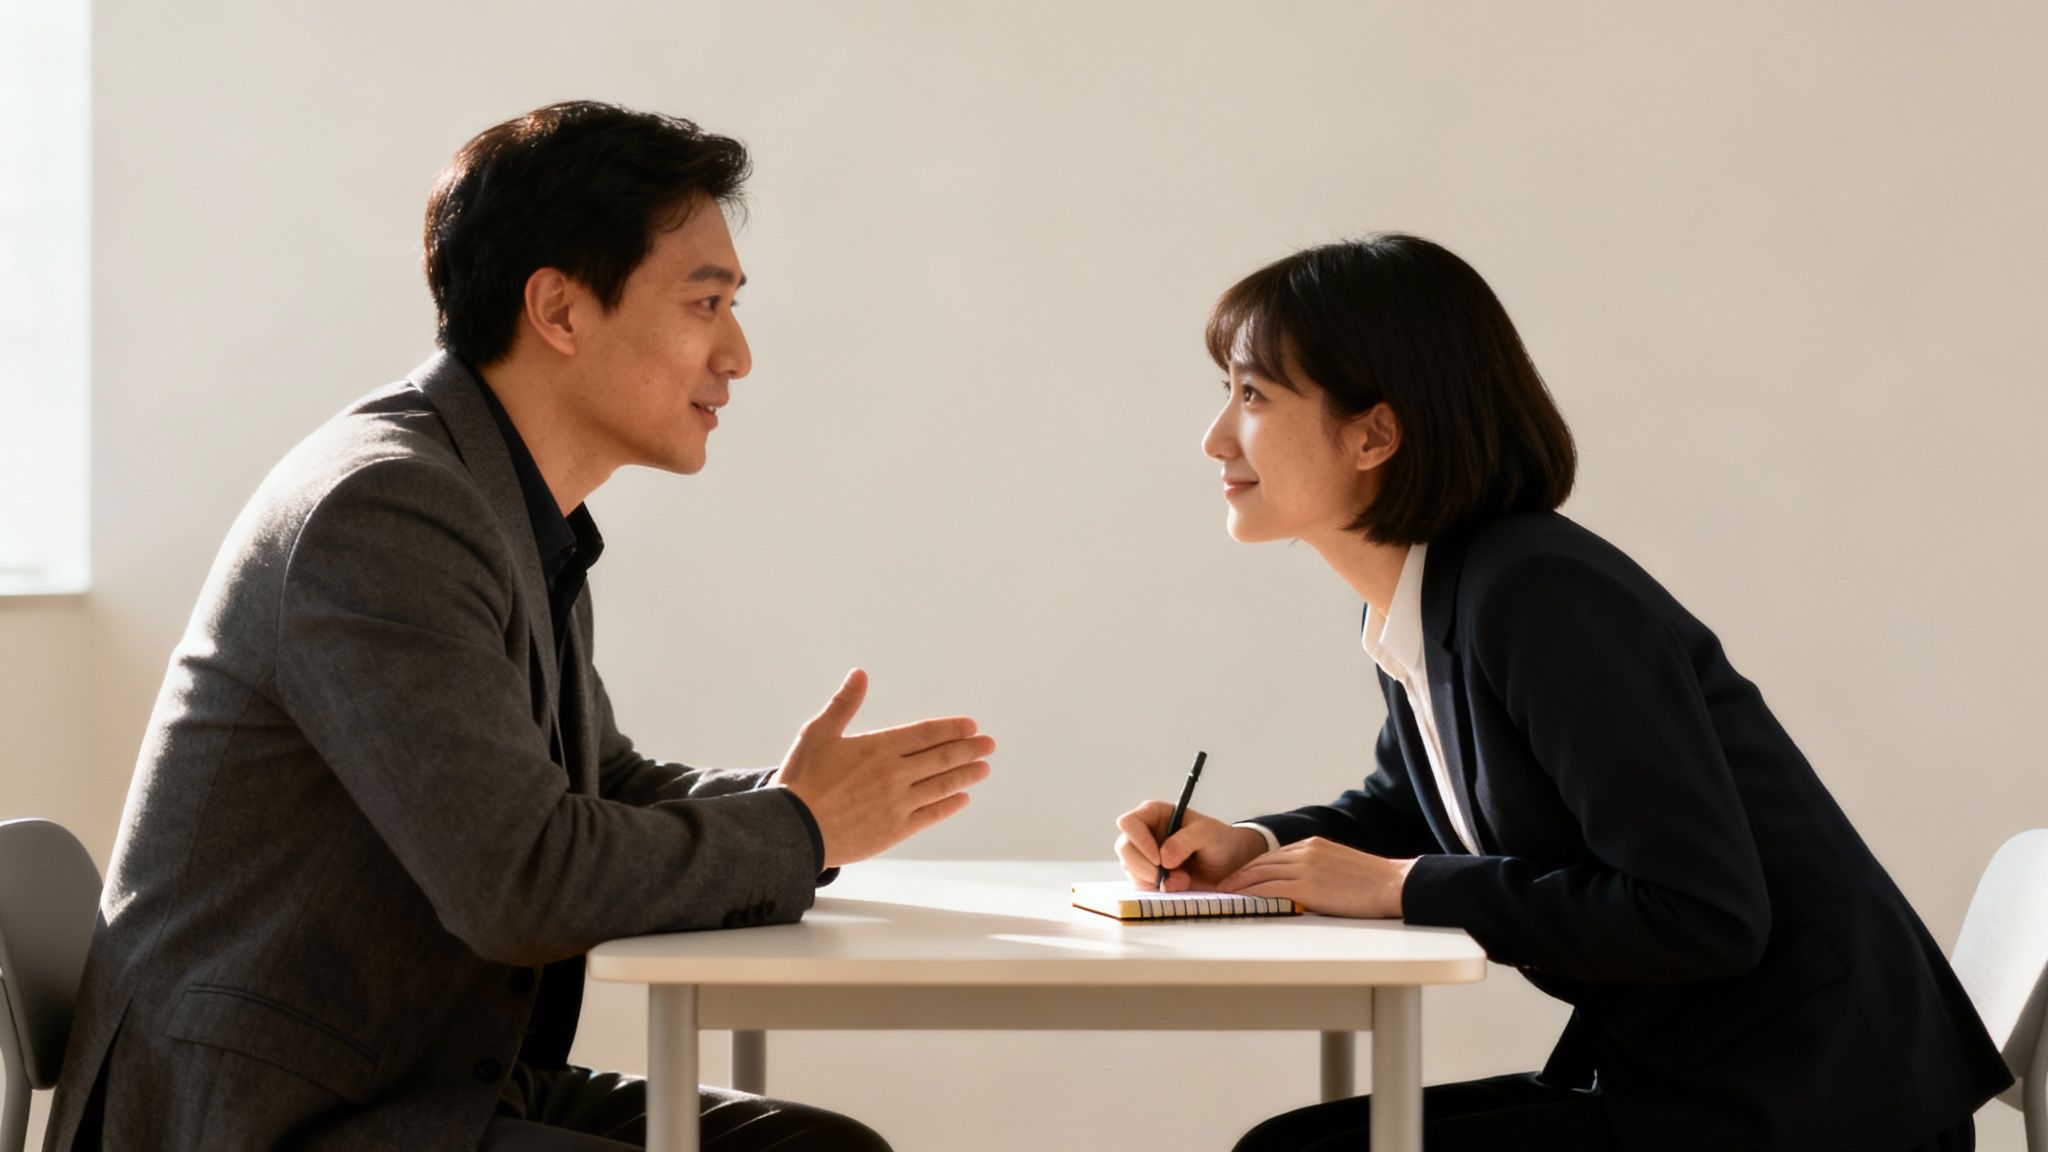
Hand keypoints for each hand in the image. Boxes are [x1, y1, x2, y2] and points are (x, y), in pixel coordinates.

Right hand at [775, 669, 994, 866]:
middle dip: (968, 749)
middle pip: (941, 758)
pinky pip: (931, 815)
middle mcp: (894, 774)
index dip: (951, 729)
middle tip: (989, 745)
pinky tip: (962, 798)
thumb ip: (844, 703)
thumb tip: (860, 673)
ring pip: (941, 785)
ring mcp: (897, 803)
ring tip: (984, 768)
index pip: (925, 734)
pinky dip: (949, 805)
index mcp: (878, 747)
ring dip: (966, 775)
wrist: (792, 829)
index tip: (971, 727)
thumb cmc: (801, 779)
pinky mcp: (895, 830)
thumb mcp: (818, 733)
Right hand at [1114, 802, 1266, 891]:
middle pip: (1124, 849)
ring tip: (1184, 880)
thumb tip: (1163, 857)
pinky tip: (1178, 885)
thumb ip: (1186, 840)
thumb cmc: (1218, 840)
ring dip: (1155, 881)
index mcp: (1153, 814)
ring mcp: (1143, 855)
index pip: (1129, 823)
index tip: (1159, 860)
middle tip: (1171, 877)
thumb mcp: (1208, 833)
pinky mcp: (1146, 875)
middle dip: (1145, 868)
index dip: (1139, 842)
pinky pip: (1140, 885)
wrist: (1228, 863)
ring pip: (1130, 870)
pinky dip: (1157, 891)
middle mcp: (1143, 833)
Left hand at [1216, 837, 1413, 918]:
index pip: (1272, 856)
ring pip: (1261, 875)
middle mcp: (1305, 852)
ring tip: (1224, 894)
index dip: (1251, 867)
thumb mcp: (1338, 864)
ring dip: (1239, 885)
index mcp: (1312, 845)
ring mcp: (1305, 868)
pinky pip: (1271, 889)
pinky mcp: (1308, 887)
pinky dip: (1252, 894)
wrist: (1393, 884)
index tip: (1238, 876)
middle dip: (1239, 875)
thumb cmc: (1372, 882)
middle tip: (1221, 885)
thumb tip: (1298, 884)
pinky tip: (1242, 901)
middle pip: (1261, 863)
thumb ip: (1315, 869)